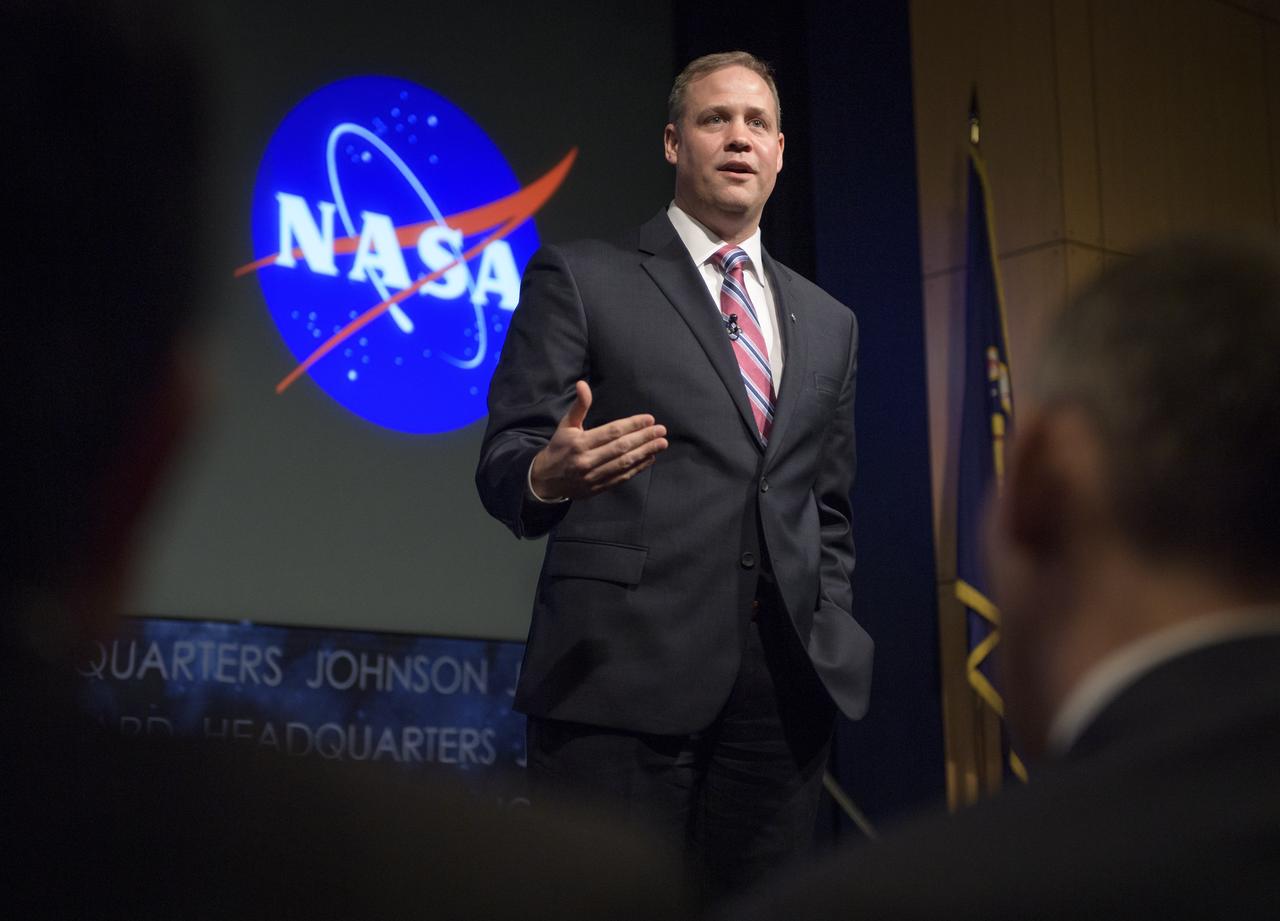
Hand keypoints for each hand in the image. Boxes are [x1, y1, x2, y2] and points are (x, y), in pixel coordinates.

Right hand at [530, 381, 667, 499]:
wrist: (545, 480)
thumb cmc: (559, 447)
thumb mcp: (566, 424)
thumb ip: (579, 406)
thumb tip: (583, 384)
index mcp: (579, 443)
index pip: (611, 432)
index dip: (632, 425)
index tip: (649, 419)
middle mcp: (587, 460)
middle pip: (621, 447)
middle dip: (644, 438)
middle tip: (661, 431)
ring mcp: (593, 476)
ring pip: (624, 463)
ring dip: (645, 453)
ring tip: (661, 444)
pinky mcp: (598, 488)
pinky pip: (621, 477)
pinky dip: (638, 468)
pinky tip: (649, 458)